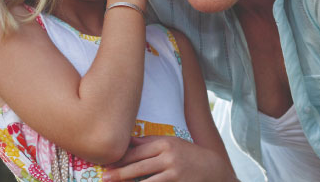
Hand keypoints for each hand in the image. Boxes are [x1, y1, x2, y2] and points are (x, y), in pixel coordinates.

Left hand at [102, 136, 237, 181]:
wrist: (214, 170)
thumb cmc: (188, 156)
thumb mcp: (171, 143)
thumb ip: (149, 143)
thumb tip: (127, 141)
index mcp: (165, 144)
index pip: (137, 151)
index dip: (120, 159)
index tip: (106, 163)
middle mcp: (169, 157)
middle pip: (139, 167)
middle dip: (120, 173)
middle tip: (104, 178)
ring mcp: (174, 173)